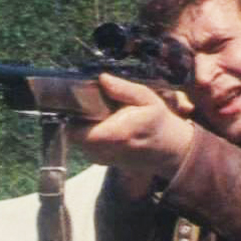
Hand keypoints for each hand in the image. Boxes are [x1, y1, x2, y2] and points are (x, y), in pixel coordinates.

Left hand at [68, 74, 194, 178]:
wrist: (167, 150)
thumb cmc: (157, 122)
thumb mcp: (147, 99)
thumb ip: (124, 89)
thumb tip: (102, 78)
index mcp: (114, 134)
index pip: (75, 130)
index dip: (73, 115)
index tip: (82, 101)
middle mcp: (104, 151)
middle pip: (72, 134)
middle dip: (78, 118)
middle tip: (93, 106)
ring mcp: (101, 159)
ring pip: (76, 140)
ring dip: (83, 127)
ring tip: (100, 115)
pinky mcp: (101, 161)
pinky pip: (84, 145)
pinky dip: (89, 135)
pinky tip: (104, 126)